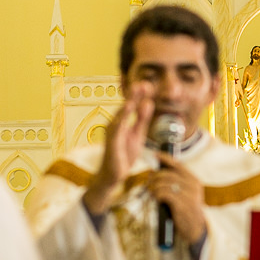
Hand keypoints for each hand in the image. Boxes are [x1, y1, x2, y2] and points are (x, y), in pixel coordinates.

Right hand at [83, 82, 153, 214]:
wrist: (113, 176)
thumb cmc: (123, 154)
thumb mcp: (137, 134)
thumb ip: (142, 119)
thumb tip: (148, 102)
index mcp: (122, 121)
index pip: (132, 105)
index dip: (139, 94)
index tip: (149, 84)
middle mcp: (115, 123)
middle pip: (126, 105)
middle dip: (134, 94)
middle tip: (144, 83)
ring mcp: (112, 131)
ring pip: (121, 113)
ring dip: (129, 101)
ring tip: (136, 90)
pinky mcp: (111, 140)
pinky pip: (117, 126)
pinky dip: (122, 116)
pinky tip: (128, 108)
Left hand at [150, 153, 206, 244]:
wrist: (195, 228)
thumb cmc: (186, 209)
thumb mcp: (185, 193)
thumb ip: (175, 182)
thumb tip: (154, 172)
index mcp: (194, 180)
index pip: (178, 165)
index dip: (166, 158)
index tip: (155, 155)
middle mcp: (193, 186)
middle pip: (168, 174)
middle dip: (155, 177)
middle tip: (149, 181)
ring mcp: (188, 195)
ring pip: (164, 184)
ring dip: (154, 188)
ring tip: (151, 192)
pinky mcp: (182, 205)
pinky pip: (164, 194)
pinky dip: (157, 195)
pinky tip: (155, 198)